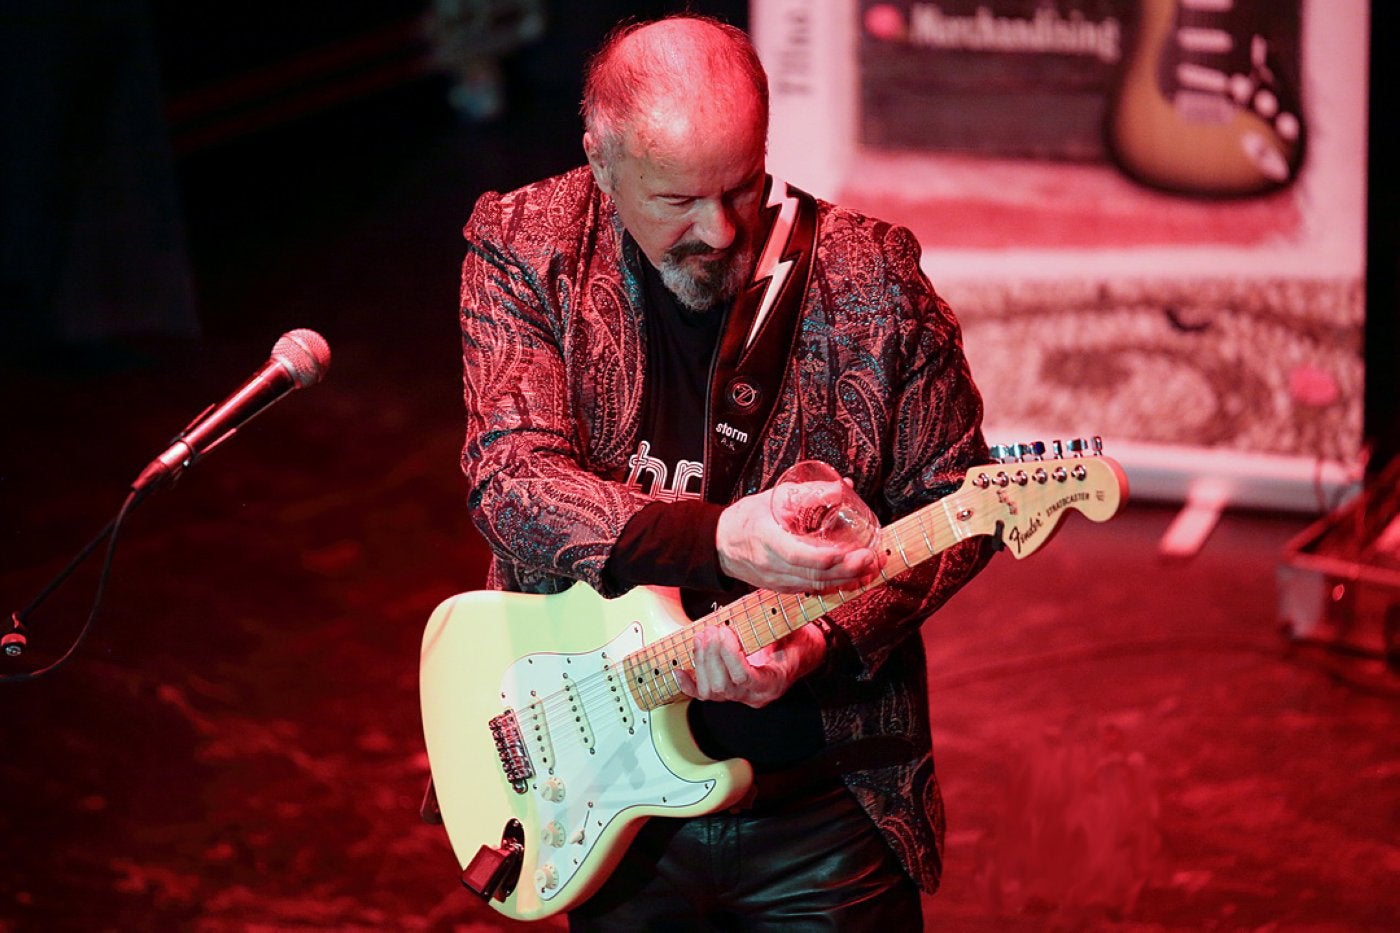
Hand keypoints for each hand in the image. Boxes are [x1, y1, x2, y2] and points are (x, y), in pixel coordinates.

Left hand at [674, 622, 825, 707]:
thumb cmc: (797, 641)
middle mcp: (754, 696)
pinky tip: (678, 671)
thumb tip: (758, 610)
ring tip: (701, 637)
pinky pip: (702, 695)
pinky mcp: (728, 693)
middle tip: (711, 630)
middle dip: (712, 655)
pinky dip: (688, 684)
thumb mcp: (793, 632)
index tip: (725, 630)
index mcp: (773, 683)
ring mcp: (740, 697)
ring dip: (701, 662)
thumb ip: (775, 626)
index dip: (729, 654)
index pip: (743, 677)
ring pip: (710, 692)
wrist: (801, 655)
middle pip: (723, 686)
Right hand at [716, 487, 884, 592]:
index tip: (848, 550)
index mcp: (766, 541)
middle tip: (871, 558)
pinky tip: (854, 578)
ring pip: (816, 586)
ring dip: (847, 579)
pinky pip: (812, 589)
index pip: (797, 555)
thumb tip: (841, 487)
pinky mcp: (783, 587)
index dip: (825, 557)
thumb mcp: (773, 498)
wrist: (721, 544)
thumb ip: (807, 494)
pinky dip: (835, 585)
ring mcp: (777, 581)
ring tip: (871, 568)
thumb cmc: (745, 519)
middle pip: (814, 575)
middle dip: (847, 569)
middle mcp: (772, 566)